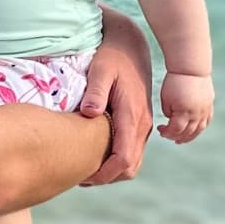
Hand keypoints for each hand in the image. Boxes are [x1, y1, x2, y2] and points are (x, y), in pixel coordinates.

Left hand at [77, 31, 153, 184]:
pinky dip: (118, 162)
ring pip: (134, 163)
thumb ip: (96, 92)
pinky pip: (133, 151)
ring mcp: (143, 125)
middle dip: (107, 177)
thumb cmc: (111, 57)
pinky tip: (96, 156)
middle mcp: (142, 124)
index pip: (124, 158)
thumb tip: (89, 113)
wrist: (130, 46)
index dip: (105, 174)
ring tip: (86, 169)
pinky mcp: (140, 123)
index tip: (83, 177)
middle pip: (131, 167)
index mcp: (132, 115)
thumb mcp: (101, 70)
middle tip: (80, 177)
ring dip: (113, 172)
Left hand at [158, 71, 213, 142]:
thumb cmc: (174, 81)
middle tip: (168, 136)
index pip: (175, 130)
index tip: (160, 129)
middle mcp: (196, 114)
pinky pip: (207, 121)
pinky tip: (194, 130)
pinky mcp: (209, 105)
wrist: (190, 67)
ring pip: (199, 129)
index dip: (167, 132)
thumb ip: (168, 112)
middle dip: (176, 136)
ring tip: (181, 140)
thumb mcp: (166, 98)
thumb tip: (172, 119)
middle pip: (187, 132)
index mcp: (184, 112)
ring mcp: (205, 110)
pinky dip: (200, 128)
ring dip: (189, 137)